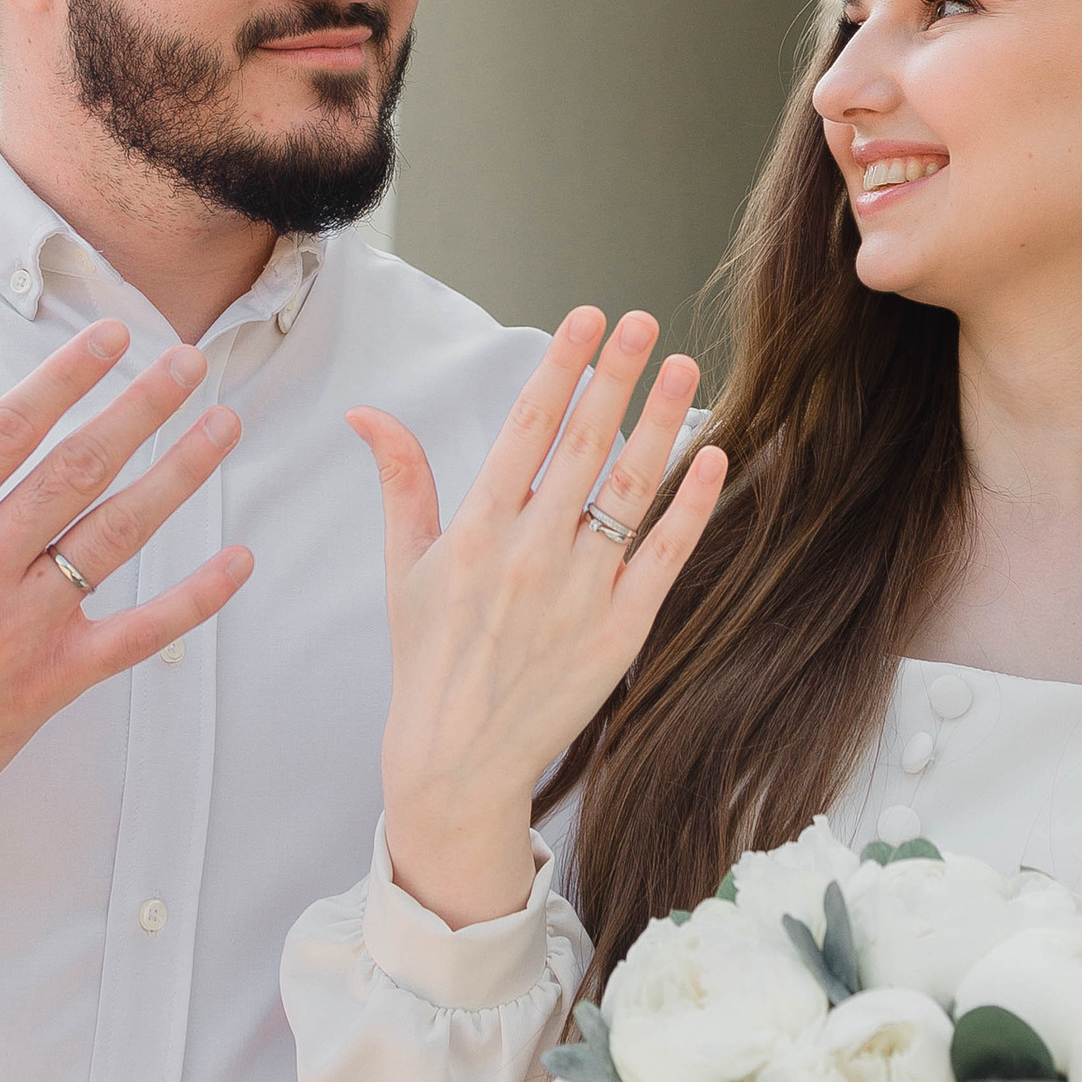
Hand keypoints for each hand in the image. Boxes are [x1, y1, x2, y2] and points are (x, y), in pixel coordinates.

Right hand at [0, 323, 252, 807]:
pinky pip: (138, 634)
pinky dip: (195, 599)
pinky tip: (239, 560)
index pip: (6, 430)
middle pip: (76, 469)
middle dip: (141, 406)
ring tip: (223, 426)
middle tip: (188, 361)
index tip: (111, 335)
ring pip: (116, 534)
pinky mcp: (48, 683)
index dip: (65, 375)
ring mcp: (18, 629)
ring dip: (178, 475)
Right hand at [351, 305, 729, 927]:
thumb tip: (368, 413)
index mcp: (478, 532)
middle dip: (616, 377)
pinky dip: (691, 507)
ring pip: (630, 492)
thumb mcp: (407, 567)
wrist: (458, 762)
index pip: (526, 428)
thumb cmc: (429, 659)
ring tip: (687, 368)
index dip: (560, 368)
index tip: (586, 318)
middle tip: (644, 320)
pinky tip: (712, 458)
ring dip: (662, 425)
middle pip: (583, 447)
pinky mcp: (620, 633)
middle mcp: (532, 555)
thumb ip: (402, 482)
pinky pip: (663, 557)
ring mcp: (581, 594)